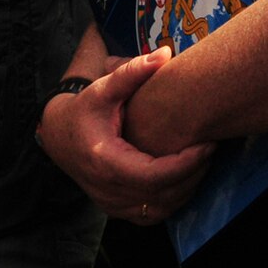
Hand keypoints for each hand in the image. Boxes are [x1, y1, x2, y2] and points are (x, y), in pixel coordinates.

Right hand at [37, 48, 214, 222]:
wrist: (57, 135)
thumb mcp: (102, 88)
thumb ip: (133, 72)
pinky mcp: (116, 211)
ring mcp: (111, 204)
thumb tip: (165, 53)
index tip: (207, 144)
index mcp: (105, 161)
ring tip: (201, 163)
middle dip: (194, 174)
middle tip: (211, 149)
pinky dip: (172, 199)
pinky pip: (152, 214)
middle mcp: (107, 189)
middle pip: (164, 194)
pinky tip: (183, 178)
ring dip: (186, 189)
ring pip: (161, 209)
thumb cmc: (82, 110)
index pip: (156, 175)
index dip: (187, 164)